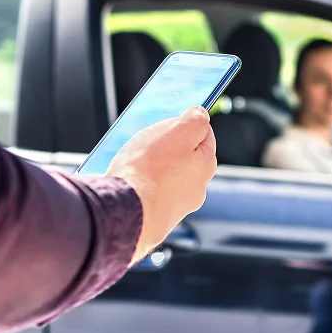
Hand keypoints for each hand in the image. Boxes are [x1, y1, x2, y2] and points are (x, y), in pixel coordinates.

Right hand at [106, 106, 216, 265]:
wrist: (126, 213)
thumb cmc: (150, 170)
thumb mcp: (178, 131)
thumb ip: (195, 119)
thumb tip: (201, 114)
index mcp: (206, 165)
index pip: (204, 136)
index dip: (187, 124)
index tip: (174, 119)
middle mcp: (196, 189)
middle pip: (184, 157)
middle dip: (167, 147)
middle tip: (147, 140)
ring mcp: (176, 206)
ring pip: (165, 177)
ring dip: (151, 167)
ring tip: (131, 161)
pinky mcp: (155, 218)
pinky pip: (149, 194)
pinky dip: (140, 186)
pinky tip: (127, 181)